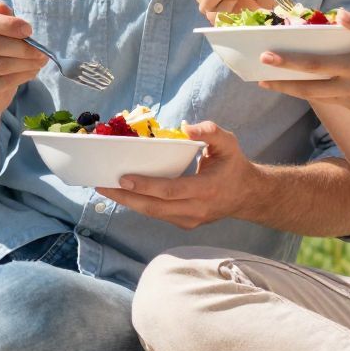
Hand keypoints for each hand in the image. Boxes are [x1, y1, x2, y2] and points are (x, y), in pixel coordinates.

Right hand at [0, 1, 48, 110]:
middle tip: (42, 51)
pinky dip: (22, 76)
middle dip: (23, 48)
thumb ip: (2, 17)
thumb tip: (1, 6)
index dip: (8, 24)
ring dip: (26, 63)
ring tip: (40, 61)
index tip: (29, 30)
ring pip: (1, 65)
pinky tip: (32, 71)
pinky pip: (3, 81)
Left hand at [97, 122, 261, 229]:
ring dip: (128, 202)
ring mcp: (190, 220)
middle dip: (126, 197)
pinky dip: (139, 204)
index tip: (124, 177)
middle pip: (154, 207)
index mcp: (206, 188)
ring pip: (153, 213)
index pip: (170, 191)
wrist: (247, 196)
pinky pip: (158, 214)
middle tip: (101, 185)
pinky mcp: (185, 223)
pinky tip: (124, 194)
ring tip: (106, 189)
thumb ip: (210, 132)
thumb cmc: (234, 165)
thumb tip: (186, 127)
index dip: (146, 186)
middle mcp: (196, 209)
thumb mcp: (228, 143)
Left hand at [257, 11, 349, 115]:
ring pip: (317, 98)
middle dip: (281, 83)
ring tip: (272, 83)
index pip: (316, 65)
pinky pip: (332, 101)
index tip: (267, 57)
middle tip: (259, 77)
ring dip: (294, 91)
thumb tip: (341, 15)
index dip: (289, 62)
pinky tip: (304, 86)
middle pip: (308, 88)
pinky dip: (316, 94)